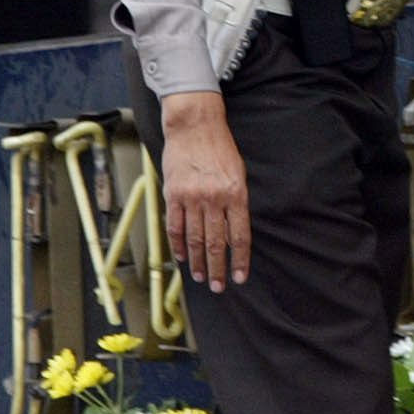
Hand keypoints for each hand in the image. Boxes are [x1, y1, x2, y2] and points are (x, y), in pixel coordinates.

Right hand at [160, 92, 249, 291]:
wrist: (195, 127)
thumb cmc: (220, 150)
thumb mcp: (239, 174)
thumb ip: (236, 203)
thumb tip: (235, 232)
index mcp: (237, 194)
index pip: (240, 236)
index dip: (240, 259)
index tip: (239, 277)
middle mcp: (215, 199)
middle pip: (217, 242)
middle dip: (218, 268)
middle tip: (217, 286)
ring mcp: (192, 198)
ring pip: (196, 239)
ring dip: (198, 261)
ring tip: (200, 277)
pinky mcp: (173, 195)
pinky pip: (176, 227)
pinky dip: (179, 244)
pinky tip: (183, 257)